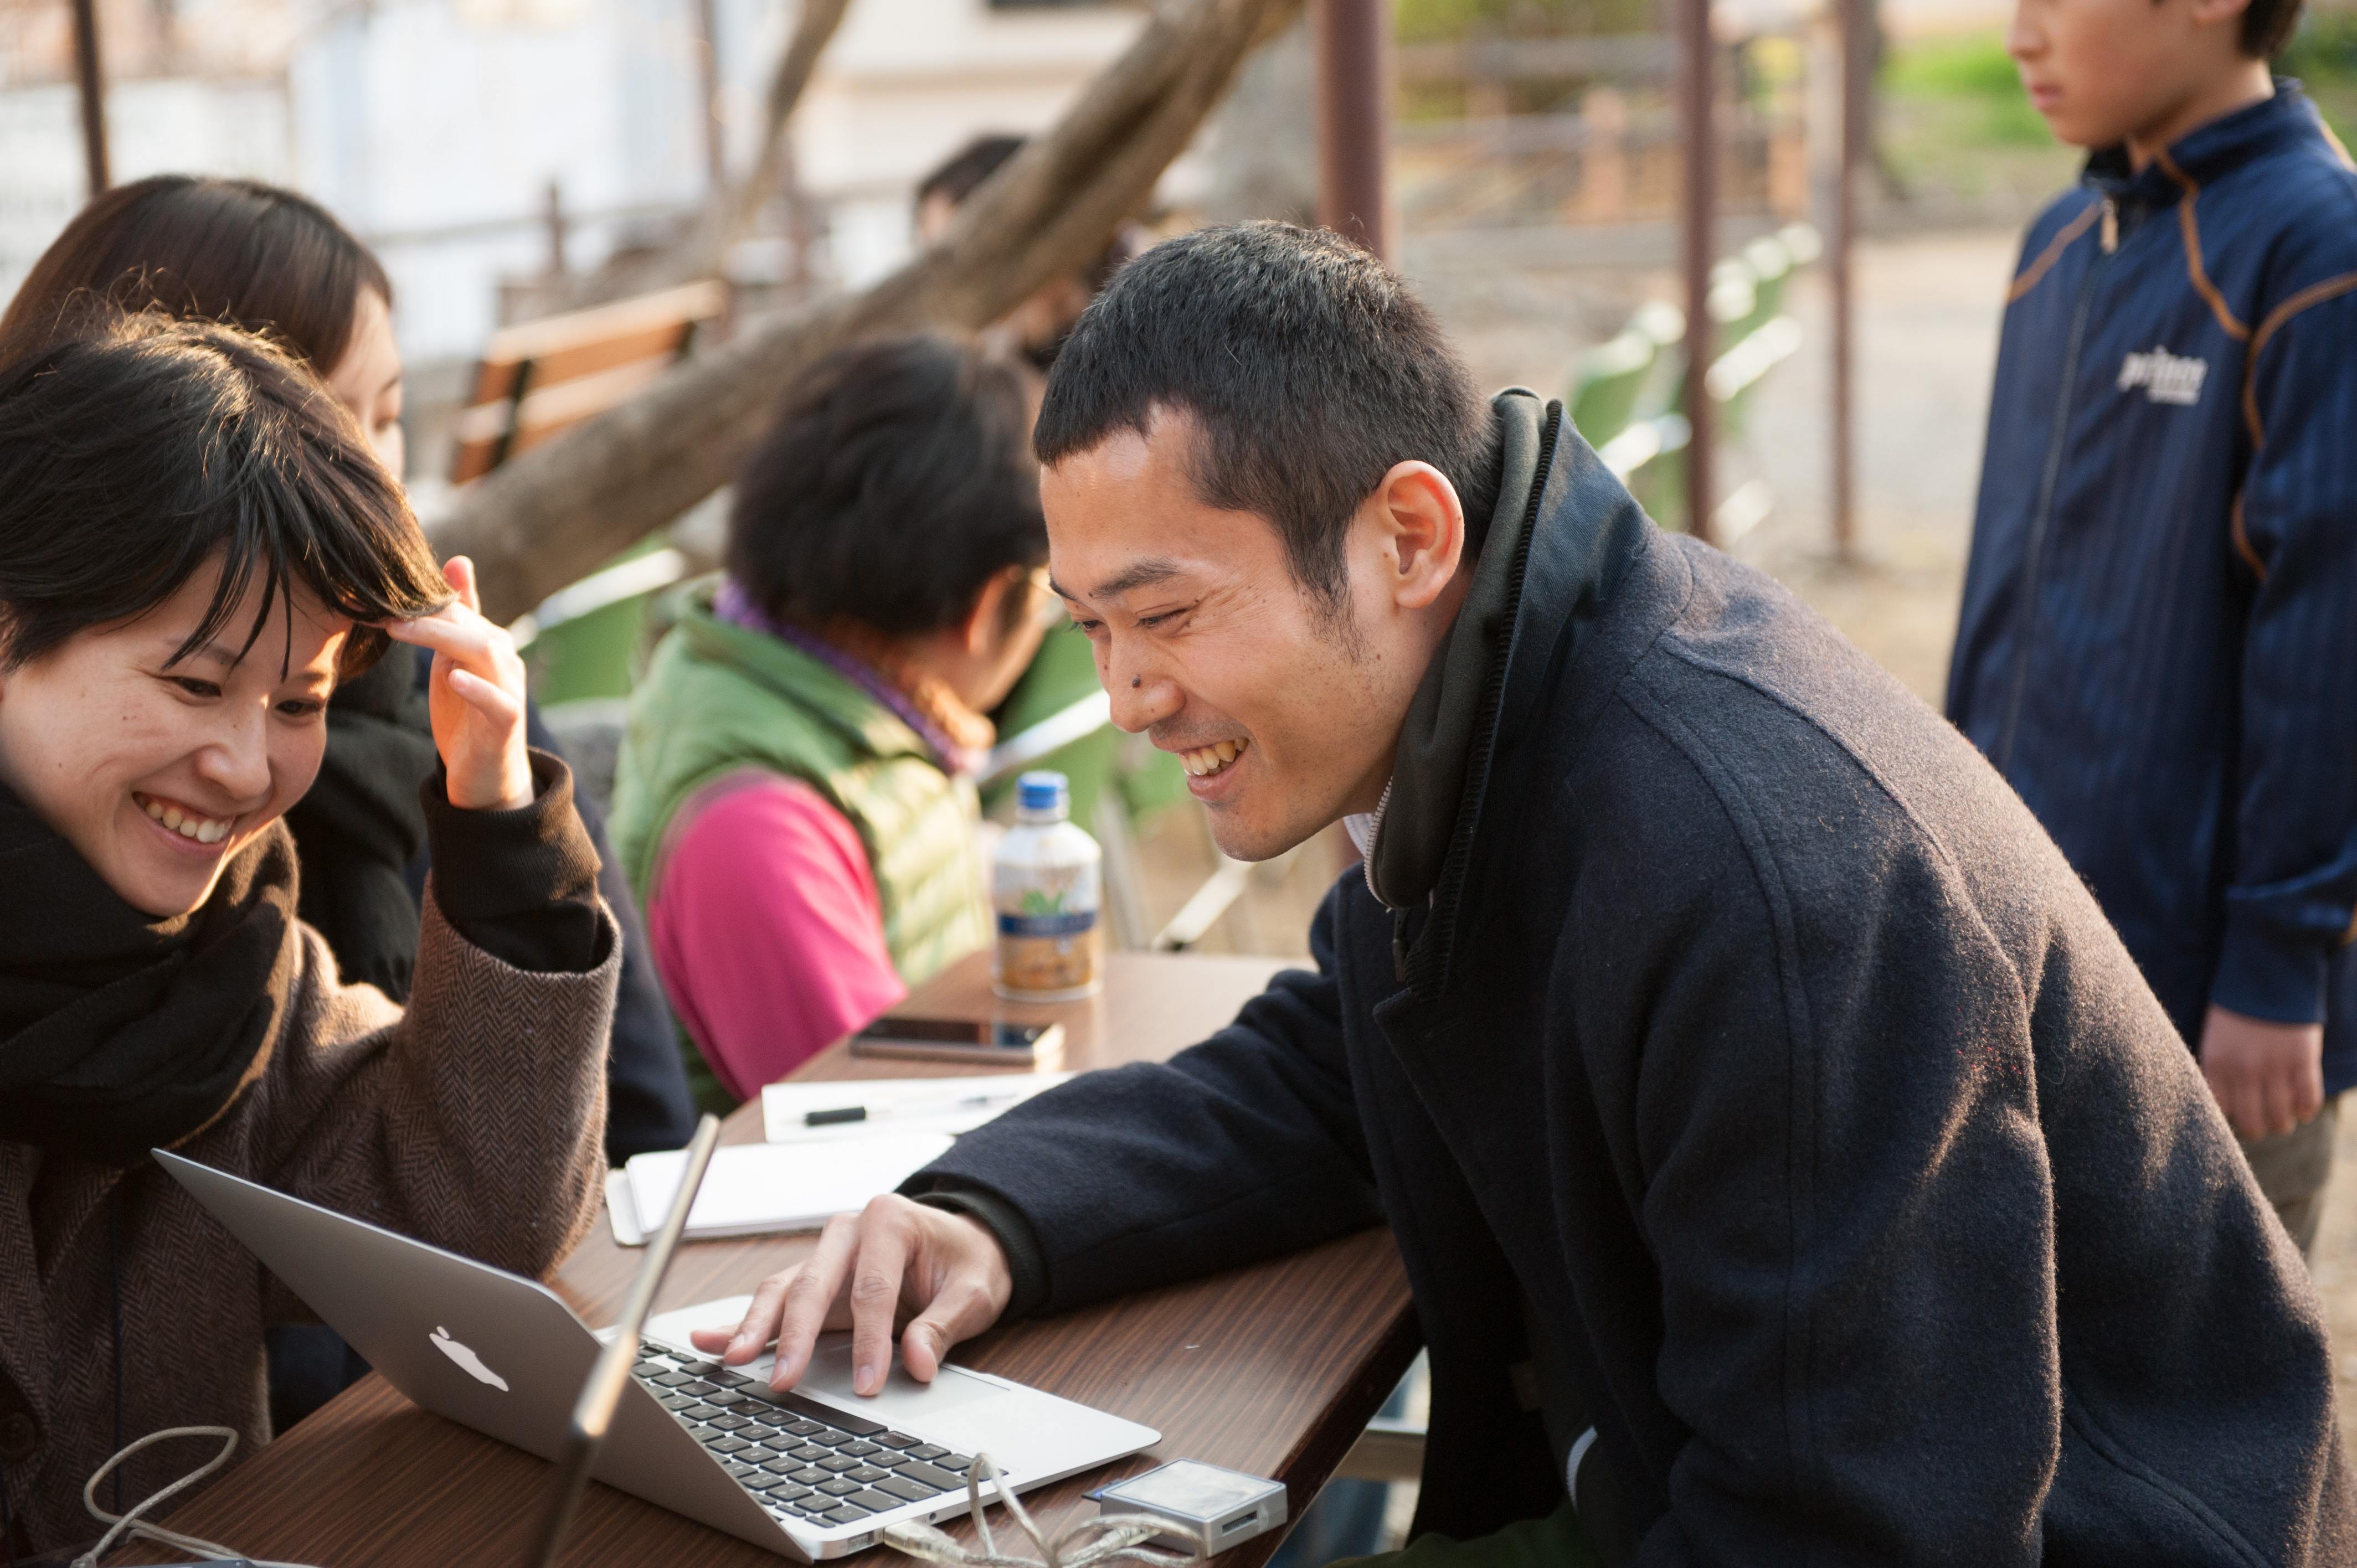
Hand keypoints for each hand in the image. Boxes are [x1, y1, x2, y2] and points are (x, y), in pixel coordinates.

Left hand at [384, 556, 532, 811]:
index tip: (375, 590)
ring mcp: (510, 691)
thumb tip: (456, 561)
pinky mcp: (508, 724)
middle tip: (380, 608)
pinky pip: (499, 702)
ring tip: (402, 630)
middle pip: (471, 624)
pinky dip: (479, 689)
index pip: (458, 609)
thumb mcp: (452, 663)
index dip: (421, 599)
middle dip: (428, 614)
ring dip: (444, 638)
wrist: (486, 777)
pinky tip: (454, 678)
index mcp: (488, 643)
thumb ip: (453, 620)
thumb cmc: (466, 718)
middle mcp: (504, 661)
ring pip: (487, 652)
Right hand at [690, 1195, 1012, 1396]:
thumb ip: (944, 1325)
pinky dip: (744, 1321)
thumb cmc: (968, 1262)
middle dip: (796, 1335)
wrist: (964, 1244)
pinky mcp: (815, 1278)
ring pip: (785, 1289)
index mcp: (890, 1219)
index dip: (869, 1340)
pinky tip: (710, 1340)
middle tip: (783, 1380)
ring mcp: (827, 1253)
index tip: (867, 1383)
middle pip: (814, 1283)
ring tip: (732, 1359)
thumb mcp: (975, 1291)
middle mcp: (849, 1230)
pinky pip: (776, 1299)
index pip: (873, 1288)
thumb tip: (918, 1363)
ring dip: (758, 1327)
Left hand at [2199, 1004, 2324, 1139]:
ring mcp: (2275, 1067)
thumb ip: (2218, 1069)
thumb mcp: (2215, 1038)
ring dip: (2283, 1123)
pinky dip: (2306, 1110)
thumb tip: (2224, 1107)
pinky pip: (2307, 1100)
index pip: (2221, 1111)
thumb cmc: (2237, 1008)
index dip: (2232, 1119)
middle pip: (2252, 1122)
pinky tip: (2303, 1109)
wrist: (2267, 976)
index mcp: (2216, 1062)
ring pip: (2280, 1118)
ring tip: (2283, 1117)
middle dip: (2259, 1128)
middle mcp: (2243, 1070)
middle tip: (2263, 1123)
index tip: (2238, 1116)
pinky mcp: (2303, 1061)